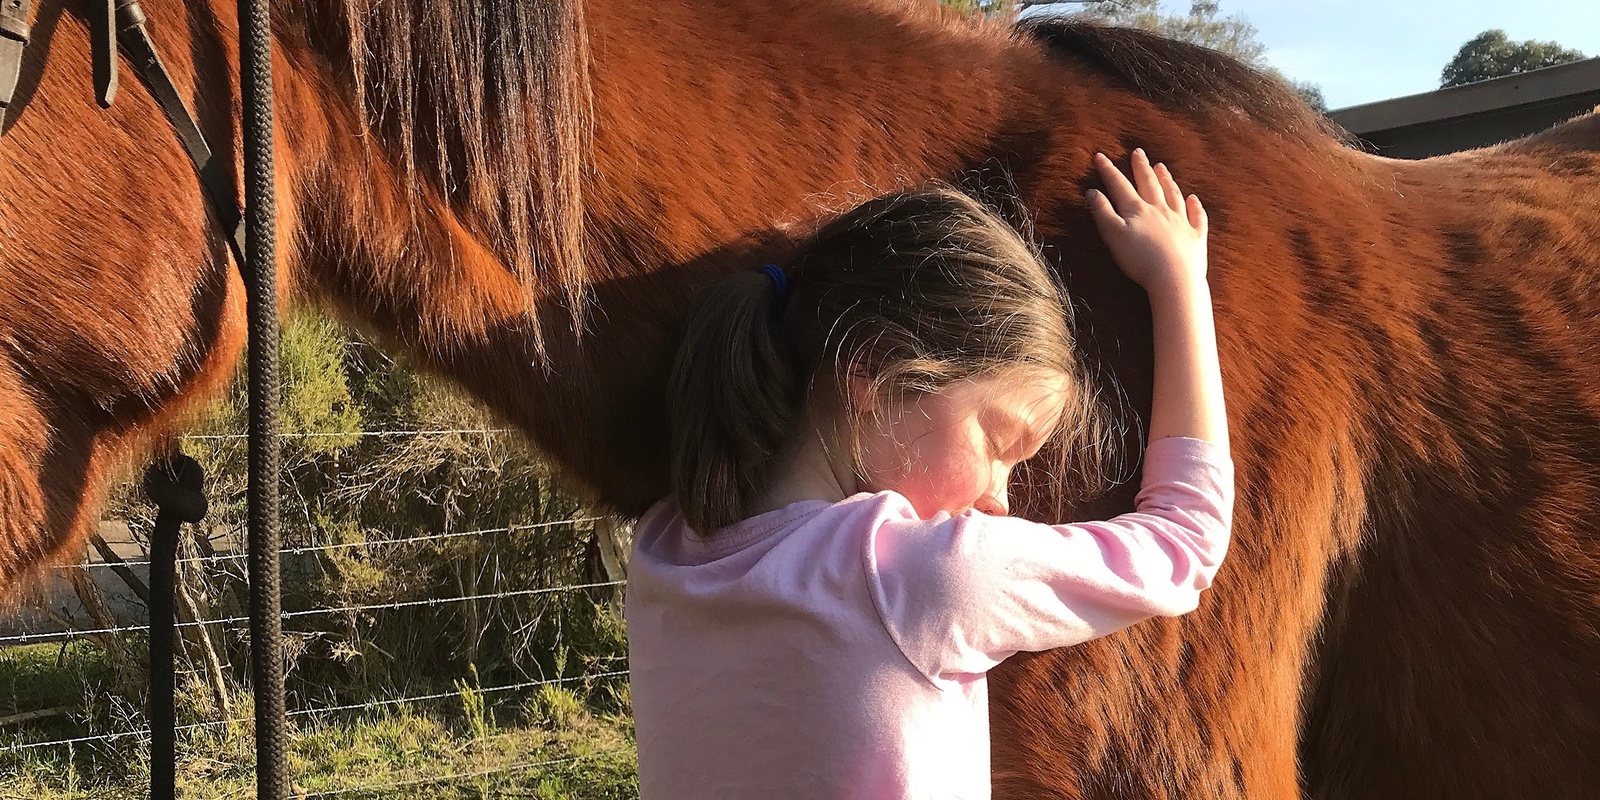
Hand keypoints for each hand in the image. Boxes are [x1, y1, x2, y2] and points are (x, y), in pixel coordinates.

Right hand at [1086, 149, 1208, 297]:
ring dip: (1167, 180)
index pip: (1120, 185)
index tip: (1100, 156)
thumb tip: (1092, 192)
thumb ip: (1102, 212)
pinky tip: (1193, 199)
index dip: (1109, 170)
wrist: (1174, 278)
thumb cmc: (1139, 259)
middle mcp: (1160, 210)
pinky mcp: (1196, 237)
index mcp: (1137, 209)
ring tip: (1162, 167)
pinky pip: (1196, 216)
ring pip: (1173, 194)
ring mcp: (1180, 221)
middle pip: (1149, 183)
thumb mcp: (1113, 235)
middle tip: (1138, 152)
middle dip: (1141, 167)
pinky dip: (1194, 206)